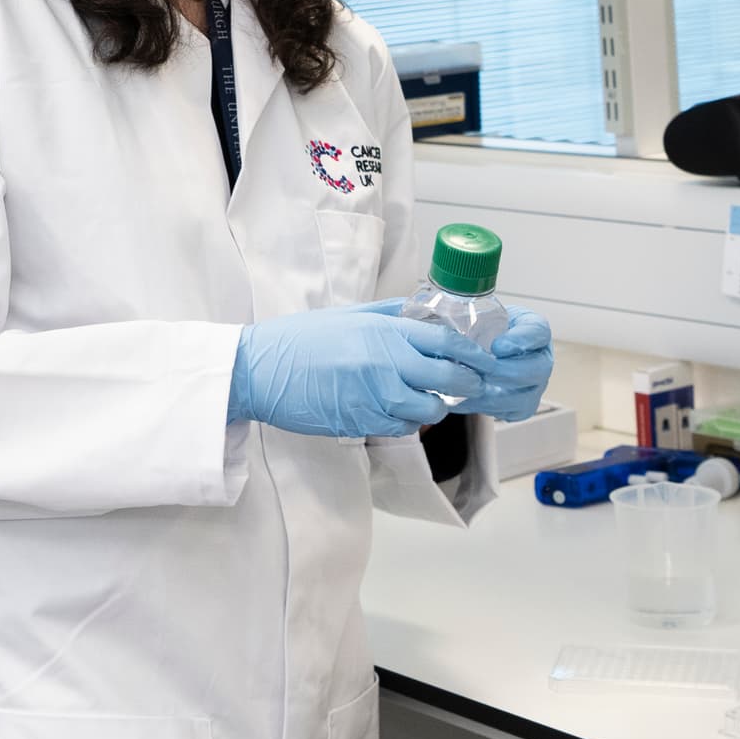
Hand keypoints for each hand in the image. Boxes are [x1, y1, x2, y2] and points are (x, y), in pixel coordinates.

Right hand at [229, 304, 479, 438]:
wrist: (258, 371)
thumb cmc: (299, 341)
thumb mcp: (348, 315)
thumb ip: (390, 314)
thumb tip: (425, 311)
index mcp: (383, 331)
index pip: (446, 340)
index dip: (470, 350)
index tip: (480, 355)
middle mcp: (385, 363)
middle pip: (449, 376)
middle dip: (465, 381)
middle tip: (465, 381)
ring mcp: (374, 396)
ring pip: (429, 408)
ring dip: (435, 406)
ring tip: (427, 398)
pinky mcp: (362, 422)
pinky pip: (402, 427)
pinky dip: (408, 421)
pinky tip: (398, 410)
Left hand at [434, 308, 554, 420]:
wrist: (481, 350)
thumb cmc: (485, 329)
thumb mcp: (483, 311)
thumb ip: (476, 311)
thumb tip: (450, 312)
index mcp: (536, 331)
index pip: (538, 332)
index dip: (521, 340)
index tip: (498, 346)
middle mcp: (541, 359)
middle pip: (537, 369)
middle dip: (505, 371)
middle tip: (480, 370)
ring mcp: (535, 385)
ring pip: (523, 396)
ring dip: (492, 393)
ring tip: (466, 386)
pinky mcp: (522, 406)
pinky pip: (508, 412)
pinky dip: (483, 406)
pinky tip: (461, 400)